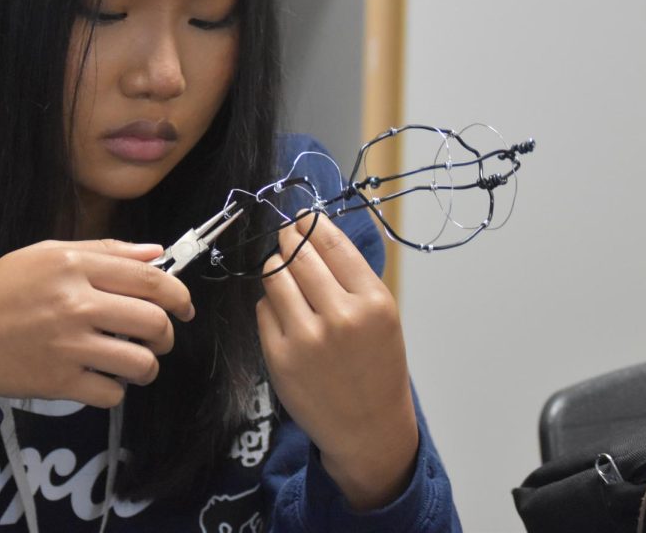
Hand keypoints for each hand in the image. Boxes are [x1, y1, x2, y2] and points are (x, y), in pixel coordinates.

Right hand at [0, 239, 193, 408]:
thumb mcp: (43, 255)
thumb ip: (102, 251)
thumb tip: (155, 253)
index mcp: (73, 267)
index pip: (150, 280)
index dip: (179, 295)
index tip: (184, 308)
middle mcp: (75, 304)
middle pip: (153, 322)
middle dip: (167, 334)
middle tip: (159, 338)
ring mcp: (69, 346)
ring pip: (141, 362)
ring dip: (148, 365)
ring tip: (134, 362)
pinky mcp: (60, 383)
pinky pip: (113, 393)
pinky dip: (116, 390)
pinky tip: (103, 379)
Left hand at [256, 213, 418, 509]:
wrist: (368, 427)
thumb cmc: (376, 365)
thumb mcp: (382, 315)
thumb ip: (350, 277)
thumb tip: (312, 231)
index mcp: (373, 302)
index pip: (331, 244)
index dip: (310, 224)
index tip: (301, 217)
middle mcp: (341, 316)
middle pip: (297, 254)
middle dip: (288, 239)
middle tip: (286, 235)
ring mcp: (307, 338)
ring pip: (274, 276)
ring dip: (275, 268)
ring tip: (285, 274)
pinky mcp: (279, 356)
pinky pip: (263, 309)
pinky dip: (270, 303)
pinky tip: (285, 312)